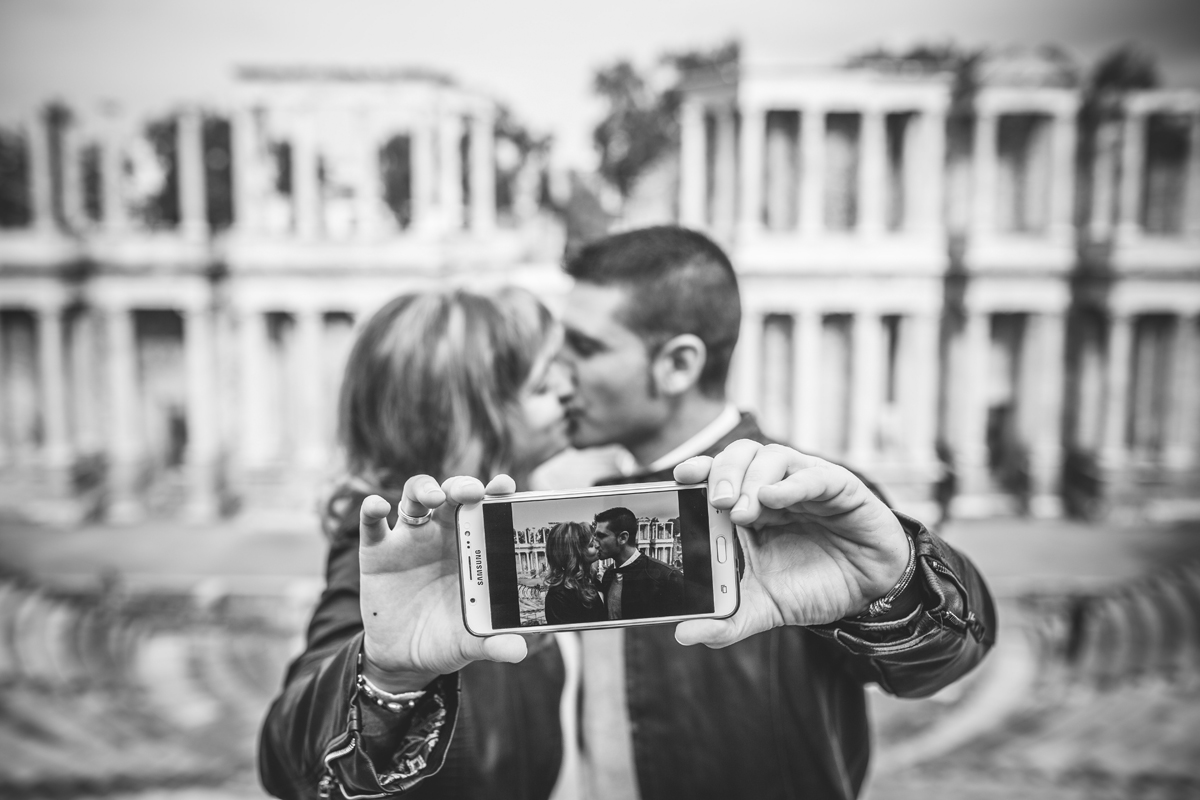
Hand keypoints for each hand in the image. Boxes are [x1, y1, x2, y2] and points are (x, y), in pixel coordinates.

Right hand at [358, 474, 526, 691]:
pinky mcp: (378, 552)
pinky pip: (372, 524)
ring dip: (424, 488)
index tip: (505, 486)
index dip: (495, 492)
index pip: (486, 509)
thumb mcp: (470, 642)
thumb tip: (519, 652)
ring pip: (415, 496)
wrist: (403, 657)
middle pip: (452, 494)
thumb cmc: (445, 637)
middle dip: (462, 486)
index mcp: (472, 547)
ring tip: (434, 497)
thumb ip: (492, 643)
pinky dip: (371, 509)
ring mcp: (409, 539)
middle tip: (472, 493)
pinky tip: (377, 506)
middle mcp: (441, 534)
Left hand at [672, 440, 908, 647]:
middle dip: (722, 473)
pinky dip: (792, 482)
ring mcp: (802, 484)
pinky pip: (813, 474)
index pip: (714, 475)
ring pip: (771, 456)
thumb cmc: (813, 586)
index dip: (697, 469)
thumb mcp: (765, 609)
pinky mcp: (838, 487)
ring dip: (752, 478)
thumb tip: (685, 634)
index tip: (679, 478)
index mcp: (745, 509)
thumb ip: (727, 621)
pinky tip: (776, 497)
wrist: (869, 592)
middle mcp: (770, 489)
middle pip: (738, 457)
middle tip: (716, 502)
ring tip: (743, 511)